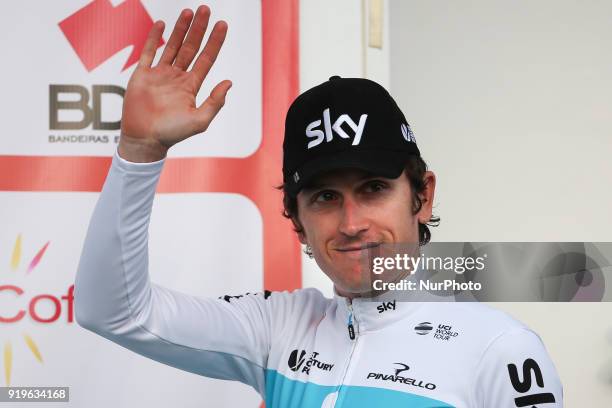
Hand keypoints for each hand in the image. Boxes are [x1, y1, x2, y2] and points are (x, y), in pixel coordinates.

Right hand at [119, 5, 230, 161]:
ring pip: (172, 46)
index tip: (222, 24)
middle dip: (199, 29)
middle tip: (206, 9)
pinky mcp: (142, 75)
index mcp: (191, 86)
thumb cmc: (172, 134)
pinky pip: (149, 52)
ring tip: (189, 11)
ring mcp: (160, 74)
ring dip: (181, 29)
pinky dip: (155, 38)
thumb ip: (215, 102)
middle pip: (191, 47)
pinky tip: (162, 24)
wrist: (145, 140)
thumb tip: (229, 82)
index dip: (215, 42)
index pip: (206, 58)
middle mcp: (177, 77)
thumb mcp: (199, 120)